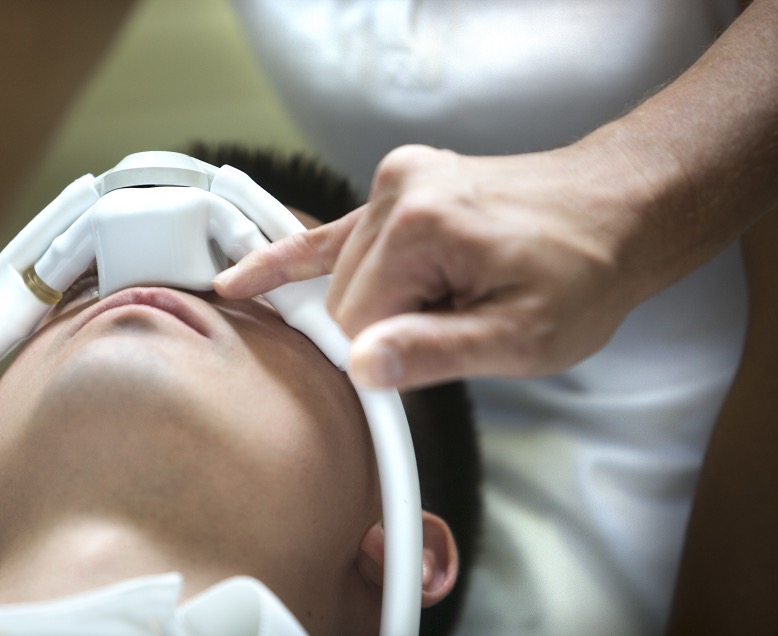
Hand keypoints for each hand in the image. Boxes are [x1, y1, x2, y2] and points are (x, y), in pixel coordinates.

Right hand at [215, 143, 662, 387]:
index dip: (383, 360)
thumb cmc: (583, 274)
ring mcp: (392, 180)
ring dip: (378, 303)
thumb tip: (360, 368)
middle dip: (384, 330)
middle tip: (453, 328)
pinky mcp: (395, 182)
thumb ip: (437, 352)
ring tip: (446, 296)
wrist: (617, 209)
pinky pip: (330, 232)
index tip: (417, 372)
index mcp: (422, 227)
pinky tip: (243, 280)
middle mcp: (396, 191)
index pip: (354, 324)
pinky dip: (293, 259)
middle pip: (342, 299)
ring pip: (340, 275)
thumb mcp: (526, 337)